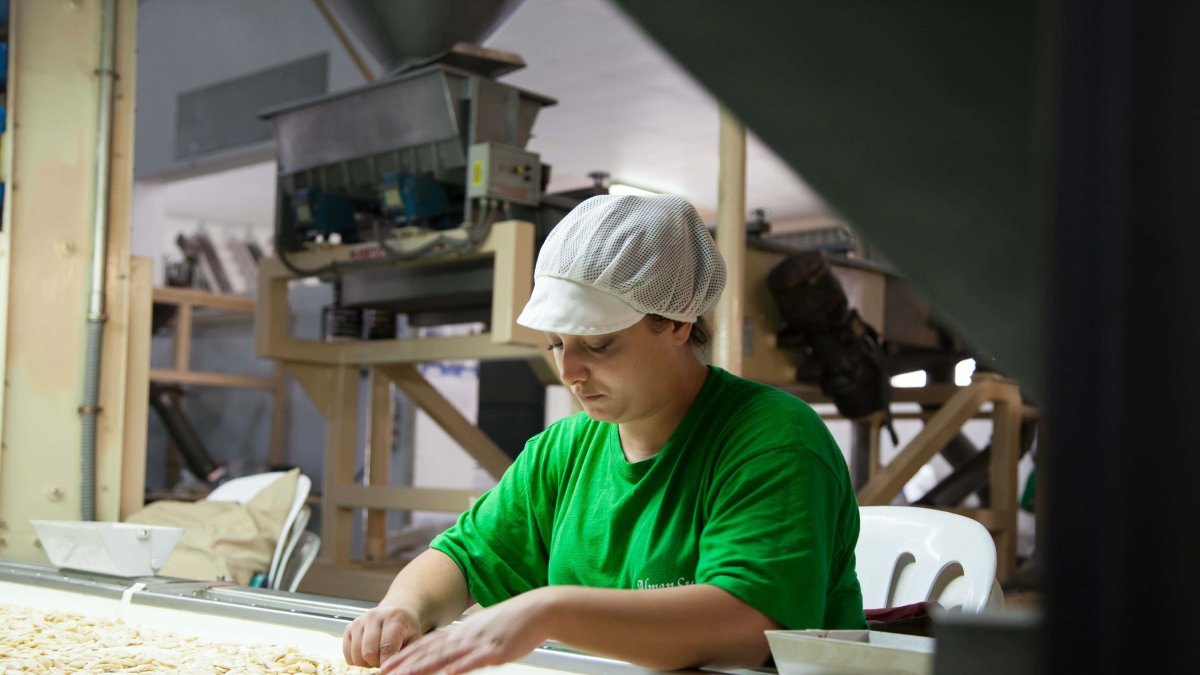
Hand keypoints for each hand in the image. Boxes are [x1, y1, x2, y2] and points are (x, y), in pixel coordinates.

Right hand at [344, 604, 422, 667]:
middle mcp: (374, 616)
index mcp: (394, 617)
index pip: (387, 646)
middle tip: (385, 660)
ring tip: (378, 656)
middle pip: (369, 652)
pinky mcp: (349, 628)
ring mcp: (359, 621)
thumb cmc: (406, 629)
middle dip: (377, 663)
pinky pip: (347, 654)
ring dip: (367, 663)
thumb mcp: (414, 639)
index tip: (390, 670)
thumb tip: (395, 671)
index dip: (387, 663)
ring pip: (357, 655)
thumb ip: (405, 655)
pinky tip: (367, 653)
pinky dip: (357, 660)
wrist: (395, 614)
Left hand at [381, 589, 553, 674]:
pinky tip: (450, 673)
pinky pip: (476, 659)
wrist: (538, 610)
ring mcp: (480, 642)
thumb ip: (465, 643)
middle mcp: (466, 635)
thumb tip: (449, 658)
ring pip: (447, 656)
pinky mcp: (497, 649)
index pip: (427, 645)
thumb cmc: (513, 623)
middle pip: (431, 651)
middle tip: (384, 672)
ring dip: (424, 666)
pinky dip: (462, 666)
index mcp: (462, 632)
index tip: (386, 665)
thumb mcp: (483, 631)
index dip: (406, 655)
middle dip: (406, 663)